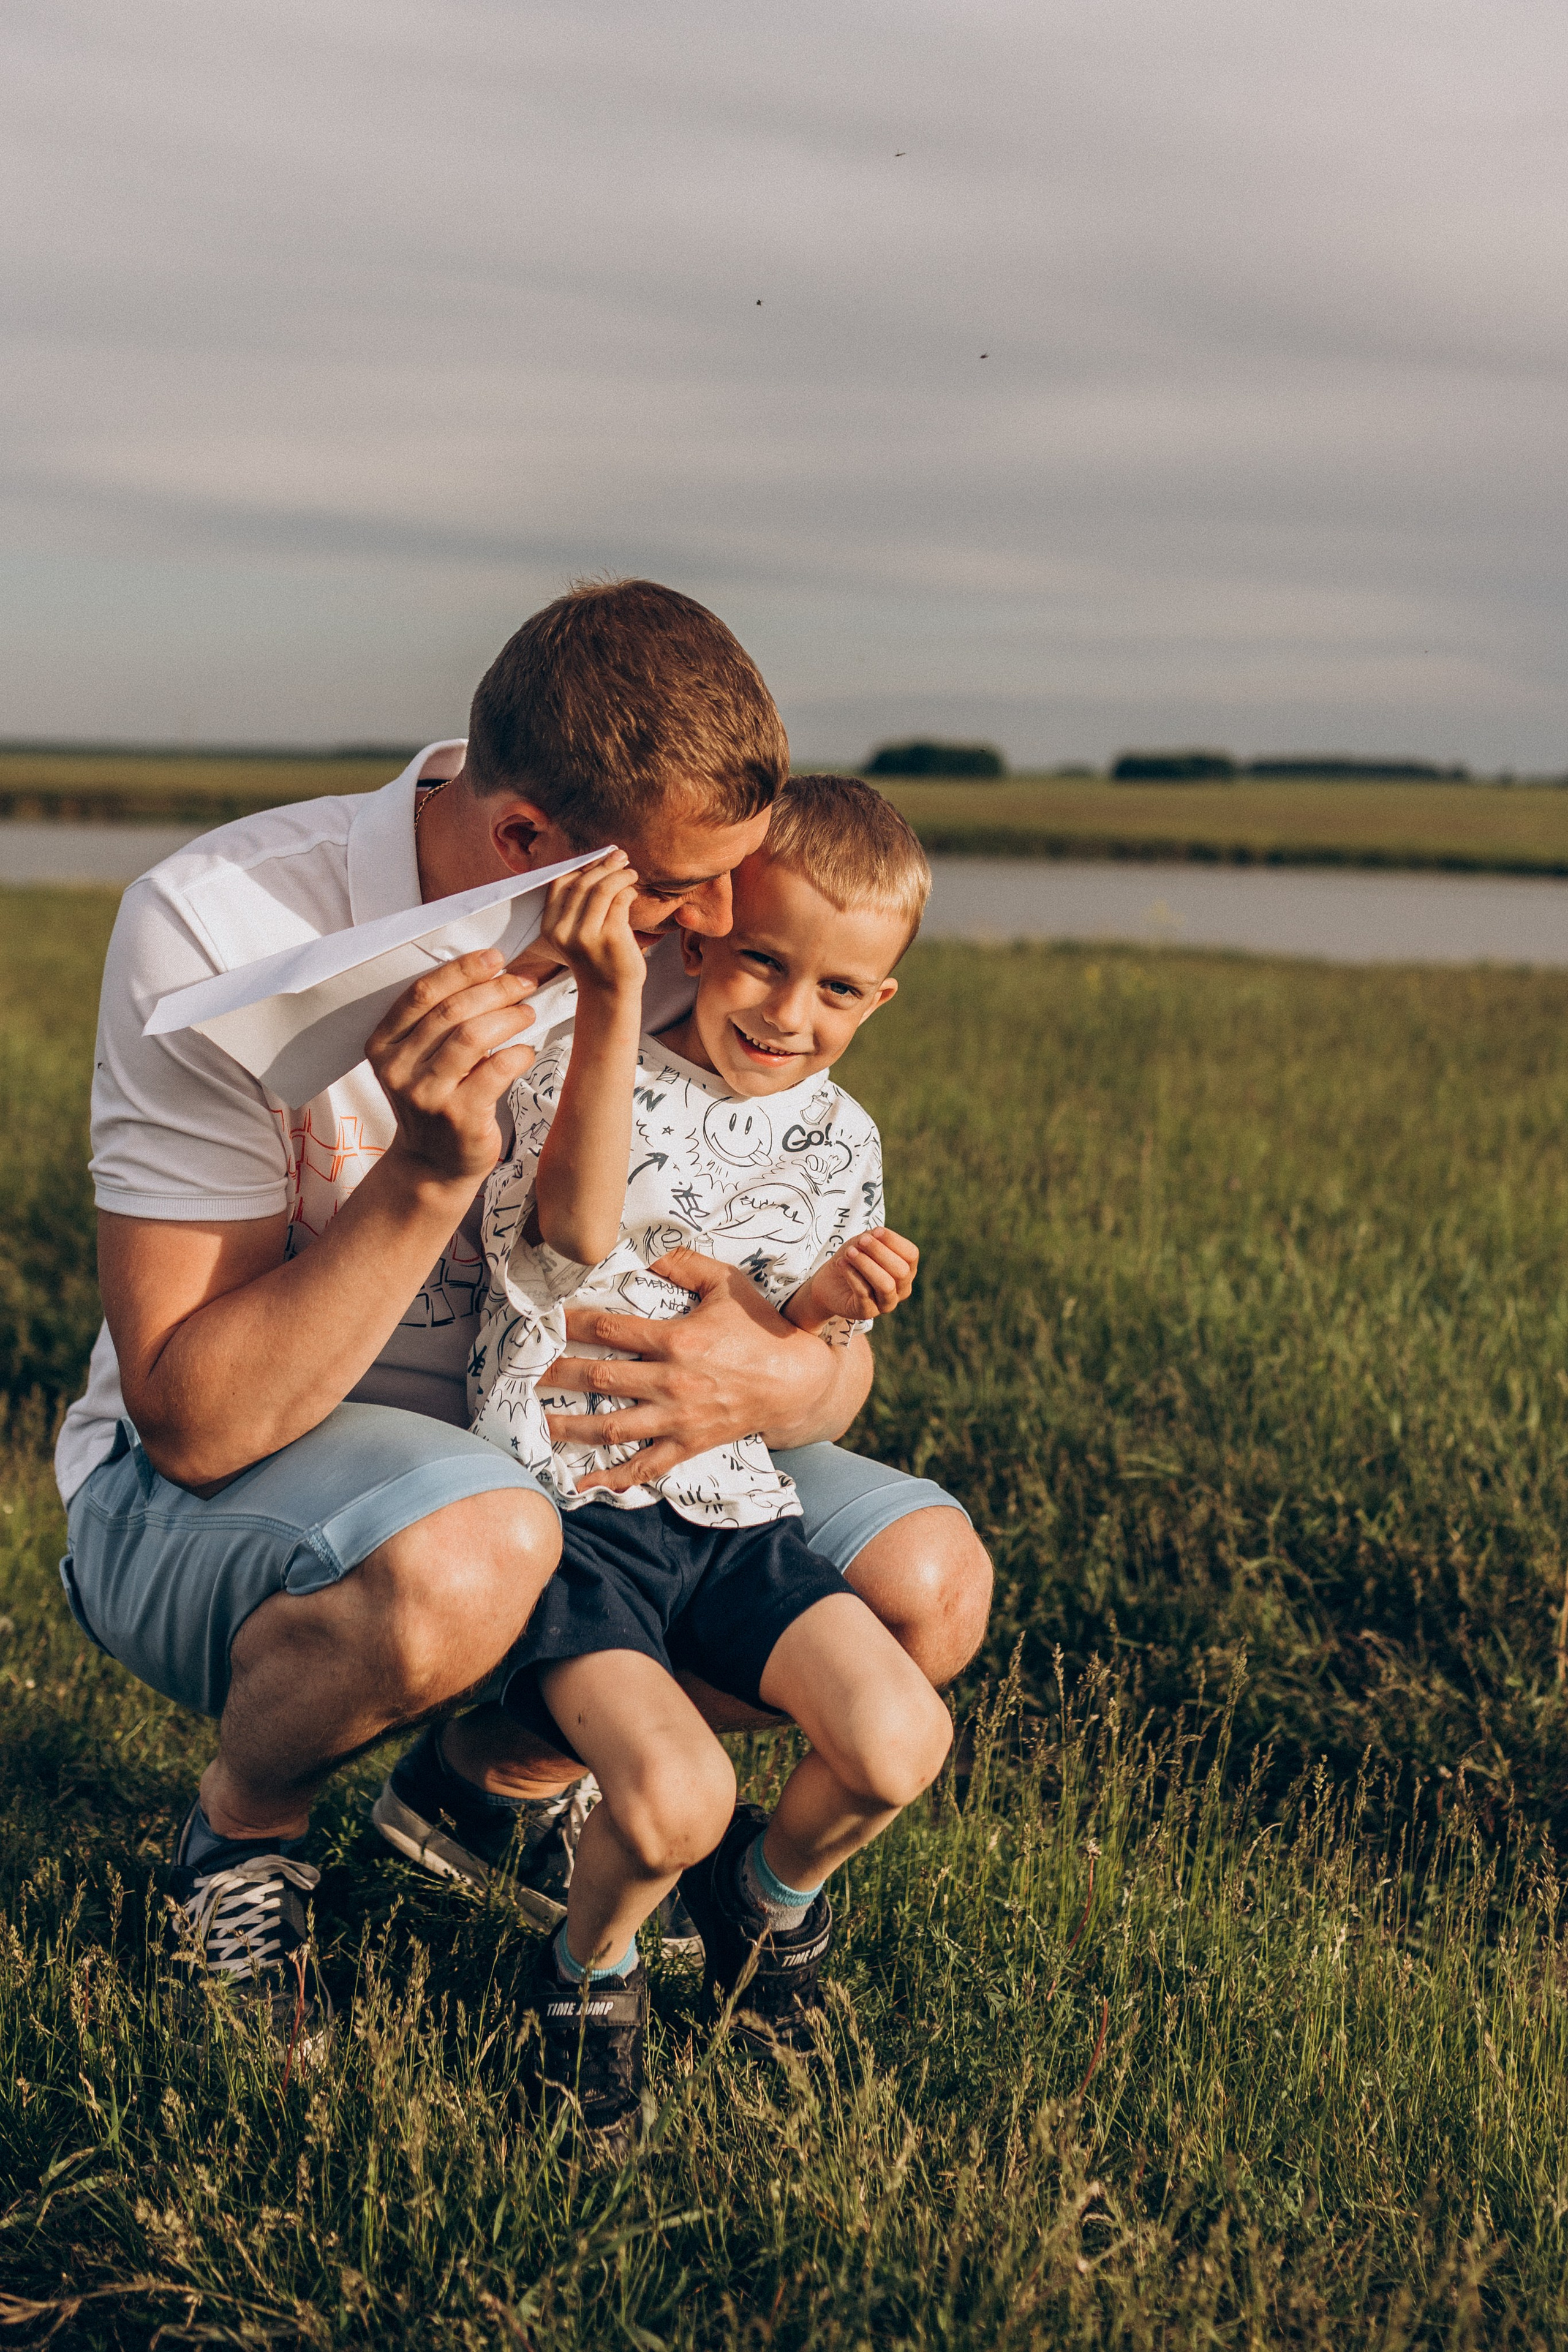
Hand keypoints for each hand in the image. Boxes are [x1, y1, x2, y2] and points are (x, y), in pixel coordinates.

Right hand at [366, 947, 537, 1190]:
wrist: (431, 1165)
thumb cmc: (434, 1101)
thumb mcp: (418, 1059)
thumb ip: (437, 1021)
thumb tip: (489, 972)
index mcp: (382, 1045)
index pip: (422, 993)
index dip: (462, 970)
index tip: (495, 958)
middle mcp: (398, 1069)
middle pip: (450, 1011)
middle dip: (493, 989)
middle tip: (522, 983)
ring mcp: (426, 1095)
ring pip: (472, 1036)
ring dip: (508, 1016)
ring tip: (527, 1012)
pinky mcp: (458, 1117)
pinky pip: (496, 1070)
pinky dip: (518, 1054)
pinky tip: (526, 1051)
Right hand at [538, 851, 644, 1001]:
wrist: (608, 994)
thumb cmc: (596, 958)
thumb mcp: (574, 932)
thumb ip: (576, 904)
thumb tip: (595, 862)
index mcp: (550, 927)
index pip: (560, 882)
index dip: (582, 864)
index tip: (599, 857)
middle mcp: (564, 931)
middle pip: (583, 882)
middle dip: (605, 864)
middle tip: (620, 857)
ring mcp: (586, 936)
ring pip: (602, 888)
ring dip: (620, 875)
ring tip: (630, 873)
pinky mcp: (610, 938)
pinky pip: (620, 900)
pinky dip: (628, 890)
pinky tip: (632, 892)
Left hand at [542, 1248, 859, 1489]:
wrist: (799, 1380)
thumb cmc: (761, 1327)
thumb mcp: (728, 1283)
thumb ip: (684, 1264)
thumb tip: (646, 1250)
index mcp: (677, 1340)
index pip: (609, 1330)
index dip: (569, 1324)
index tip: (541, 1320)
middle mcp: (672, 1382)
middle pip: (598, 1379)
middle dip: (554, 1375)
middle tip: (519, 1372)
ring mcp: (678, 1418)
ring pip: (612, 1427)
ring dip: (568, 1427)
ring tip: (533, 1422)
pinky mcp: (688, 1445)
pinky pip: (645, 1467)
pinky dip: (612, 1479)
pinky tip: (580, 1484)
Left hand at [794, 1227, 918, 1328]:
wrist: (828, 1283)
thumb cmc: (852, 1259)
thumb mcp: (862, 1243)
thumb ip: (873, 1238)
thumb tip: (877, 1235)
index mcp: (907, 1270)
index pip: (911, 1255)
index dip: (894, 1241)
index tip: (875, 1231)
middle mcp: (902, 1289)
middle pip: (901, 1270)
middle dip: (879, 1252)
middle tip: (859, 1240)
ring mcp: (886, 1303)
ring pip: (886, 1285)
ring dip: (866, 1264)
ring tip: (849, 1252)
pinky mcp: (868, 1312)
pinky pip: (864, 1293)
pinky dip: (851, 1274)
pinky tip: (841, 1263)